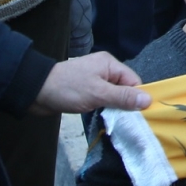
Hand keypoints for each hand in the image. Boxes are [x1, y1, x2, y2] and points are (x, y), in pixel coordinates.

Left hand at [28, 52, 150, 115]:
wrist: (36, 91)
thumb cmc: (69, 89)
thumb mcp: (98, 94)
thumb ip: (123, 97)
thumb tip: (148, 100)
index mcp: (110, 64)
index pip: (134, 81)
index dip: (137, 98)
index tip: (138, 116)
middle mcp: (105, 70)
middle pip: (125, 88)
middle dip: (126, 104)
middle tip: (125, 121)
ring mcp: (95, 80)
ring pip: (114, 95)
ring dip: (114, 108)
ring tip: (114, 120)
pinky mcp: (87, 90)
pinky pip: (103, 99)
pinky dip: (104, 107)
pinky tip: (103, 116)